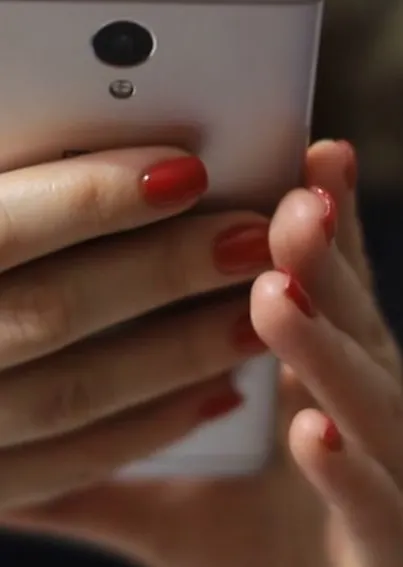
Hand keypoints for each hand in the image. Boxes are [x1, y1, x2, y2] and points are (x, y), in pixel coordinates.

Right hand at [0, 146, 270, 509]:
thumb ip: (10, 172)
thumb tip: (84, 125)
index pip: (3, 230)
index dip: (94, 199)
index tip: (187, 168)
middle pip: (54, 313)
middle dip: (161, 274)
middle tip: (253, 236)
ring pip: (71, 395)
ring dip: (174, 356)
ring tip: (254, 312)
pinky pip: (64, 465)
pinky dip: (144, 431)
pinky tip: (211, 394)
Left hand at [8, 141, 402, 566]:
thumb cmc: (256, 546)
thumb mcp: (176, 495)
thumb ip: (111, 453)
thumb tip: (15, 429)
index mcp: (318, 380)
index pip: (323, 288)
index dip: (319, 227)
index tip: (307, 152)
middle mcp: (359, 411)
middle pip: (348, 323)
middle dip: (322, 260)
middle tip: (293, 195)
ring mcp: (387, 473)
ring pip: (364, 400)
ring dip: (323, 346)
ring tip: (274, 293)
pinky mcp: (388, 543)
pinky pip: (374, 504)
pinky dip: (346, 468)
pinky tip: (308, 430)